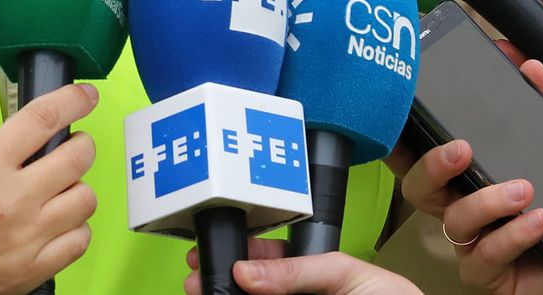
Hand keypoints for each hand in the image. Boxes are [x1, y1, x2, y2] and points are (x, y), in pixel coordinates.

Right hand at [0, 83, 98, 294]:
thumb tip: (12, 156)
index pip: (43, 119)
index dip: (72, 100)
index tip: (84, 95)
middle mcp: (12, 200)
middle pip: (77, 158)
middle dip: (81, 144)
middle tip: (73, 144)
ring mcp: (26, 239)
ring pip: (85, 200)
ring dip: (77, 187)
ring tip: (61, 188)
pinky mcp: (31, 271)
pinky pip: (78, 241)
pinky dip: (74, 228)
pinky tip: (57, 224)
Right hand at [184, 242, 419, 294]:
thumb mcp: (347, 275)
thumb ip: (299, 271)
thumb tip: (247, 271)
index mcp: (312, 275)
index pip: (263, 260)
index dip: (234, 255)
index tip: (207, 253)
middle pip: (249, 286)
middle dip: (219, 279)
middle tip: (195, 278)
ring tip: (201, 291)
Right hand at [397, 59, 542, 294]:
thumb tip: (532, 68)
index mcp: (465, 176)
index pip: (419, 156)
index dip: (400, 141)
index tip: (402, 116)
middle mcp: (458, 206)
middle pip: (418, 187)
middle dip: (433, 165)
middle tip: (460, 149)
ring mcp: (470, 241)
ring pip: (454, 220)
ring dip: (486, 201)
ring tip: (523, 190)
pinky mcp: (487, 272)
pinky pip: (488, 254)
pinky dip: (513, 234)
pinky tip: (539, 220)